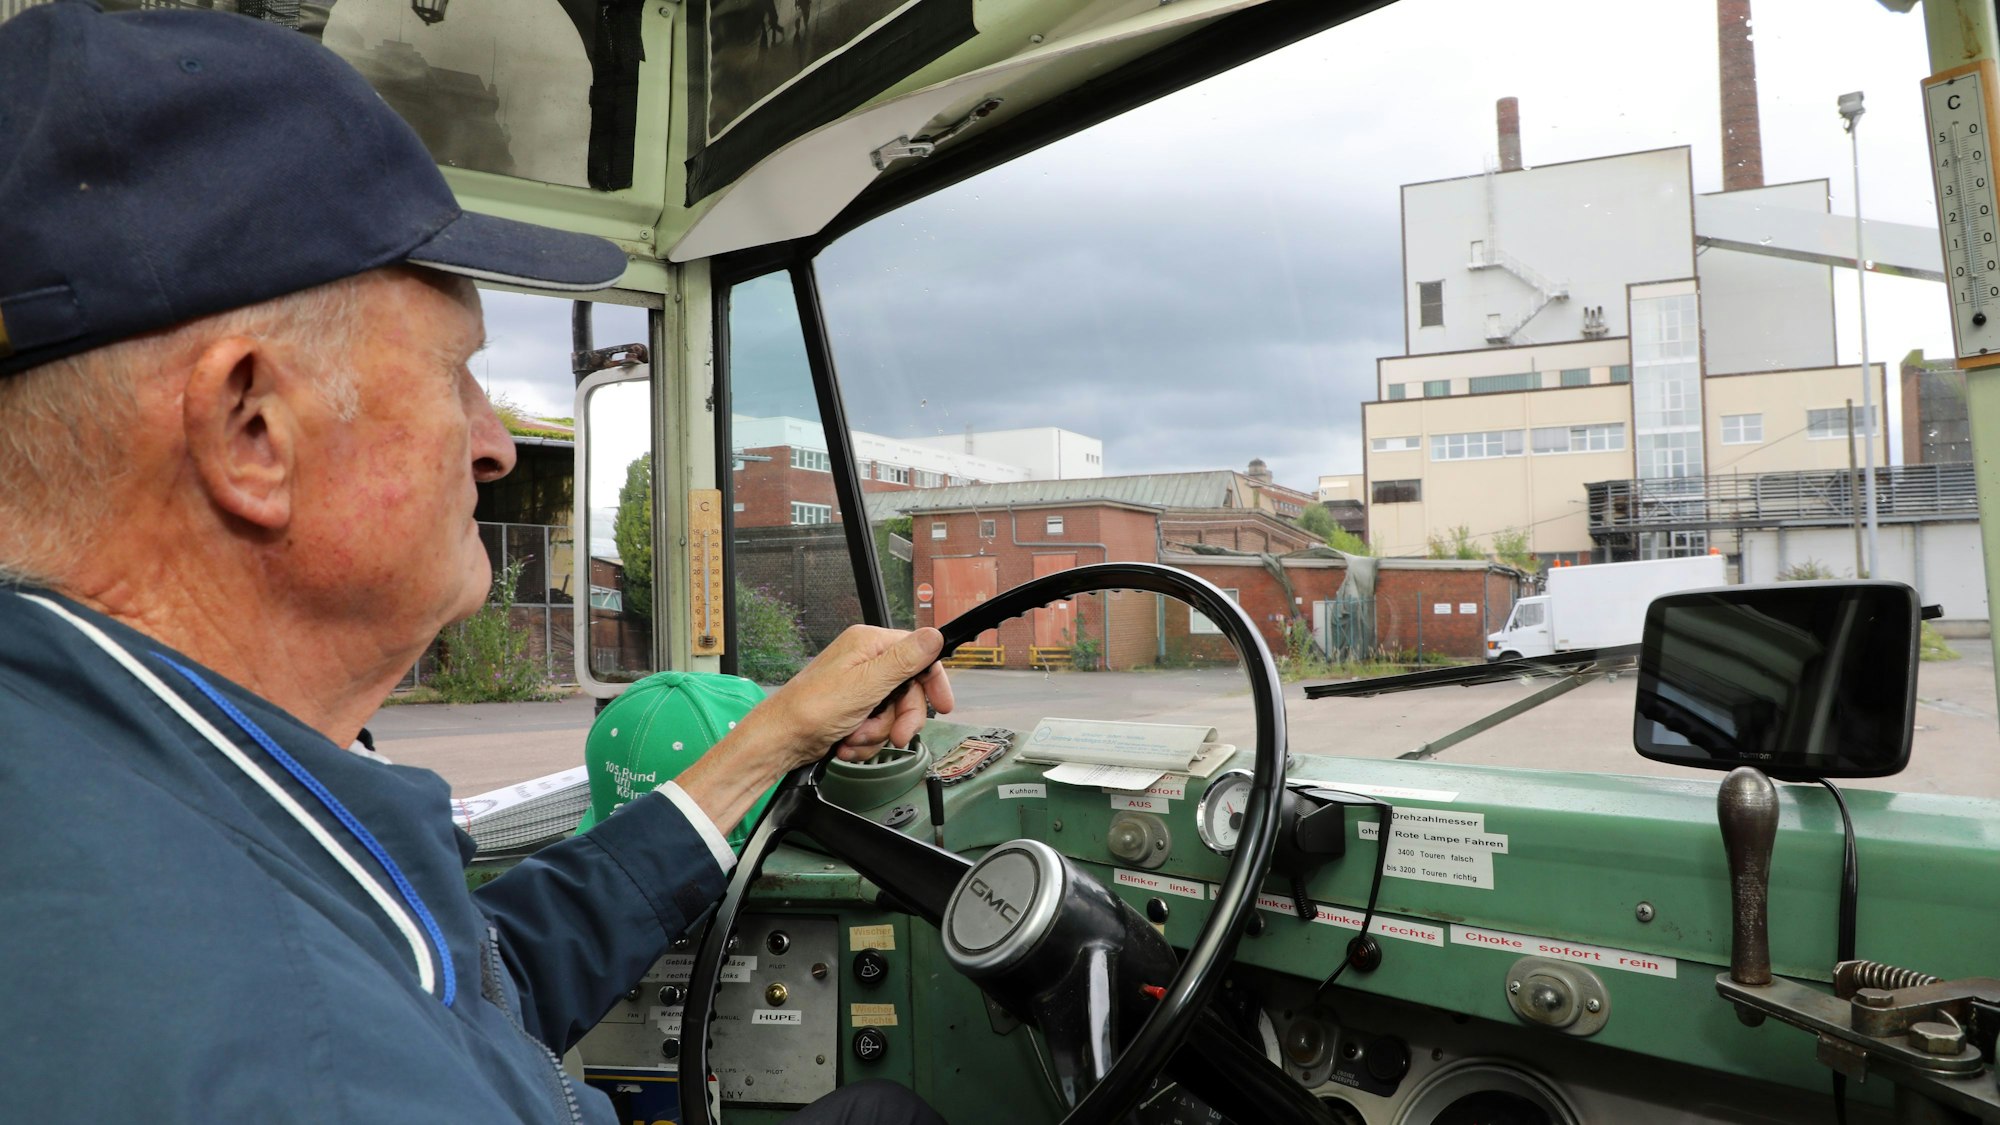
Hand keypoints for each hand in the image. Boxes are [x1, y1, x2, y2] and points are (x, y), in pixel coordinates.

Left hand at [759, 625, 954, 766]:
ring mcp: (858, 686)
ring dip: (878, 732)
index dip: (933, 682)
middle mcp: (864, 661)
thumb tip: (934, 635)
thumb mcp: (866, 684)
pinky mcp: (852, 709)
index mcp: (868, 644)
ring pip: (893, 712)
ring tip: (856, 736)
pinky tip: (848, 741)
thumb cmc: (811, 709)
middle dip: (900, 718)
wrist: (781, 741)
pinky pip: (876, 725)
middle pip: (908, 690)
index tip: (943, 705)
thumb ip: (904, 661)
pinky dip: (865, 739)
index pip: (918, 654)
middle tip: (897, 736)